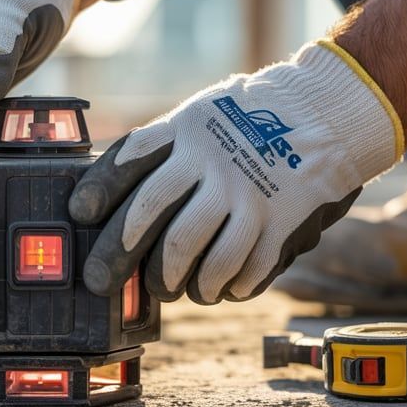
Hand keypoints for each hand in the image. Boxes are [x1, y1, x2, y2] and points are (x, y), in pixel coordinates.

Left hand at [69, 41, 403, 302]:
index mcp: (186, 134)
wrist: (327, 117)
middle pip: (148, 218)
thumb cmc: (247, 124)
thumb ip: (159, 152)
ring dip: (169, 281)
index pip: (129, 162)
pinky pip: (239, 269)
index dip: (99, 191)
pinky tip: (219, 289)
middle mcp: (210, 164)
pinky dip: (222, 287)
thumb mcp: (198, 118)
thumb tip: (106, 201)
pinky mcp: (278, 222)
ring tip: (170, 289)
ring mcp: (244, 194)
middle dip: (116, 258)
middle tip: (101, 283)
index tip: (79, 215)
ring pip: (188, 252)